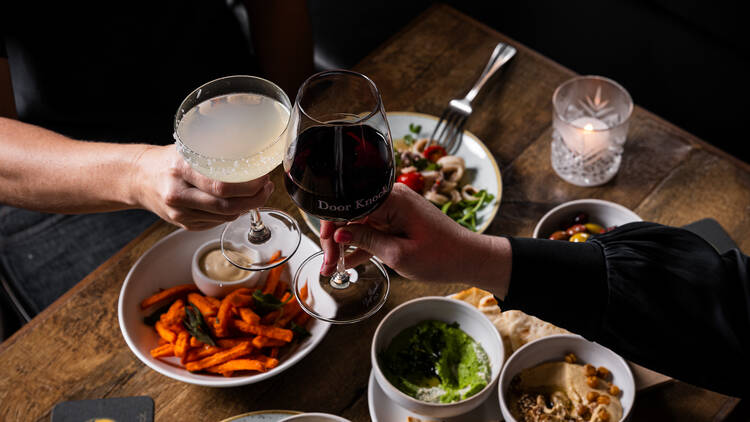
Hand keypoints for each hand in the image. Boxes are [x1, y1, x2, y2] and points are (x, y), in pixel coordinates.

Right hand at [132, 145, 273, 229]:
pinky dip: (230, 213)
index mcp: (181, 170)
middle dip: (254, 199)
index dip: (249, 186)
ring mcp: (180, 213)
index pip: (222, 186)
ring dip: (245, 207)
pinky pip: (216, 222)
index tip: (263, 178)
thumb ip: (214, 156)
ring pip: (224, 216)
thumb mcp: (189, 149)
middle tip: (266, 189)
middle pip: (226, 206)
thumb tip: (252, 160)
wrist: (139, 178)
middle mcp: (178, 194)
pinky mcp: (183, 224)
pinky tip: (234, 202)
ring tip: (256, 193)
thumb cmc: (169, 161)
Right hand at [320, 183, 510, 292]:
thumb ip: (366, 242)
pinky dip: (360, 246)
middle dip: (335, 239)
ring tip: (331, 269)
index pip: (349, 206)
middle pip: (350, 214)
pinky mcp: (396, 221)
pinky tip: (346, 263)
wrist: (469, 259)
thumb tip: (338, 234)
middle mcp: (391, 198)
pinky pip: (371, 230)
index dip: (331, 227)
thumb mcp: (399, 254)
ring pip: (358, 224)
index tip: (326, 249)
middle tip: (329, 265)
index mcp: (392, 198)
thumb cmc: (441, 256)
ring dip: (344, 245)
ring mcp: (393, 209)